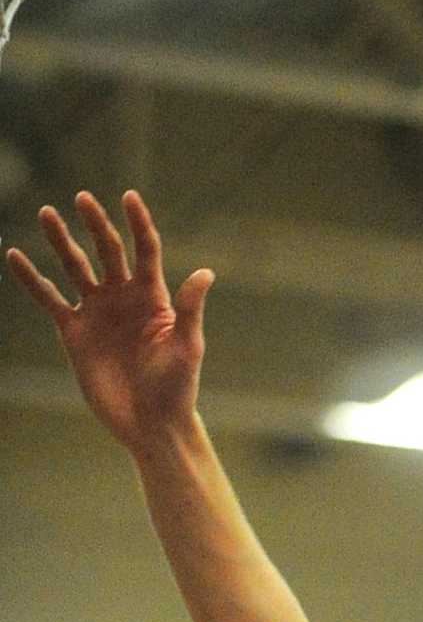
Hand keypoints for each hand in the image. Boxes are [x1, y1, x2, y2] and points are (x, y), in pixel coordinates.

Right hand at [5, 190, 213, 450]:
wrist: (150, 423)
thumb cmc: (177, 388)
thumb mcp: (187, 347)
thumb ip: (190, 308)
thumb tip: (205, 272)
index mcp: (153, 297)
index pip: (145, 250)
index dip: (138, 223)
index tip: (129, 197)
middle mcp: (124, 297)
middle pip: (107, 250)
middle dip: (96, 224)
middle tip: (82, 199)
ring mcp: (97, 312)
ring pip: (75, 267)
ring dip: (61, 241)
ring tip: (47, 214)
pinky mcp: (74, 332)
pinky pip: (49, 298)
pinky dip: (31, 279)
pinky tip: (15, 256)